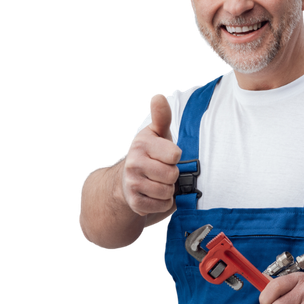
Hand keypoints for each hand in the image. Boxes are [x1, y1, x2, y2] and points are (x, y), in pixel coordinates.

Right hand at [122, 94, 181, 216]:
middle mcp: (133, 163)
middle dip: (172, 175)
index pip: (174, 155)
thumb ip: (162, 117)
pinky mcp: (135, 203)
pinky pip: (163, 205)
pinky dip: (164, 202)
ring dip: (169, 189)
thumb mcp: (157, 134)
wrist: (128, 180)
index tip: (167, 155)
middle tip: (163, 170)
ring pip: (168, 192)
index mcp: (141, 144)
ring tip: (159, 182)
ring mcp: (133, 184)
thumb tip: (158, 97)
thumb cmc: (151, 154)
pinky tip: (155, 194)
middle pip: (172, 175)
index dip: (175, 157)